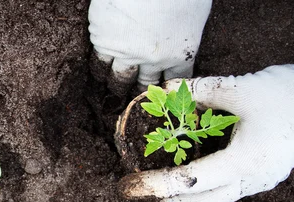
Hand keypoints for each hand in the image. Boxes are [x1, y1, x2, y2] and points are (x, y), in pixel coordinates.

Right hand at [88, 0, 211, 89]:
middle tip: (134, 98)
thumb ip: (187, 30)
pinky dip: (99, 70)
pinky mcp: (104, 42)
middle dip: (141, 91)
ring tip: (112, 93)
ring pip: (120, 78)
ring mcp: (127, 54)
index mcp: (180, 52)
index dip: (169, 85)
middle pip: (146, 84)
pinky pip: (100, 63)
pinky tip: (97, 73)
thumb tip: (182, 33)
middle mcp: (153, 60)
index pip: (176, 79)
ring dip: (116, 86)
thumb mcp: (196, 10)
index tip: (164, 90)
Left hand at [120, 65, 293, 201]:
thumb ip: (198, 92)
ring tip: (161, 177)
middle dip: (166, 198)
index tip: (129, 187)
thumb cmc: (289, 94)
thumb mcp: (240, 89)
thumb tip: (163, 90)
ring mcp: (259, 182)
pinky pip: (226, 190)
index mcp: (243, 163)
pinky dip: (203, 185)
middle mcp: (250, 181)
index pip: (188, 183)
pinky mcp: (264, 177)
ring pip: (212, 200)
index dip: (155, 186)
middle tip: (142, 185)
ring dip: (184, 194)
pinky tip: (192, 167)